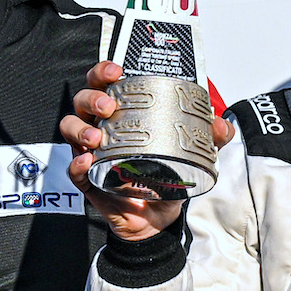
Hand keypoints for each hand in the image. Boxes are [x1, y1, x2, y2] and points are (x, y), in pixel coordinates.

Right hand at [61, 62, 234, 240]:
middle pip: (82, 100)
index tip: (117, 71)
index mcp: (123, 114)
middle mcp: (103, 128)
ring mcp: (92, 152)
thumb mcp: (191, 154)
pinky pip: (73, 168)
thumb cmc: (165, 178)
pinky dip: (77, 163)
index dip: (104, 71)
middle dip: (92, 97)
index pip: (105, 83)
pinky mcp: (88, 179)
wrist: (157, 219)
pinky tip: (87, 160)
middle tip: (109, 105)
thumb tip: (220, 125)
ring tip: (96, 136)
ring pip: (70, 128)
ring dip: (80, 127)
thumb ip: (210, 138)